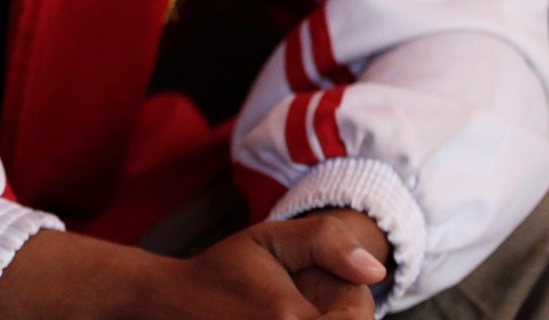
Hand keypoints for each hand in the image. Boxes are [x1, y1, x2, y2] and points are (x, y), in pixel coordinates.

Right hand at [0, 213, 387, 319]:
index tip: (315, 281)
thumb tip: (375, 272)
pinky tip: (280, 316)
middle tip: (299, 298)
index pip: (360, 316)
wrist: (173, 304)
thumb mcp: (269, 238)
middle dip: (336, 313)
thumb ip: (325, 242)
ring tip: (290, 309)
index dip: (349, 294)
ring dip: (323, 319)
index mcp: (288, 319)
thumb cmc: (223, 270)